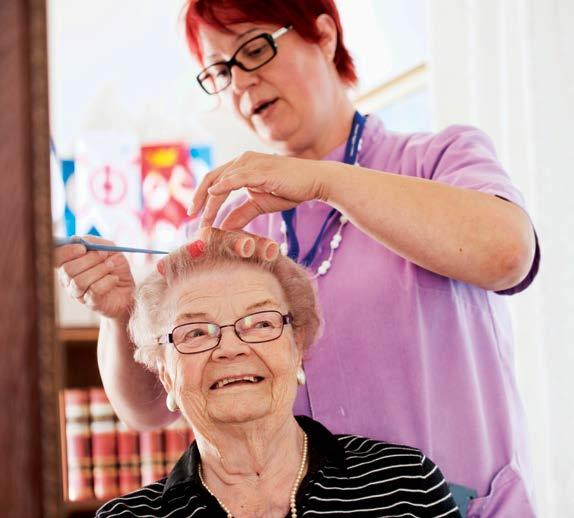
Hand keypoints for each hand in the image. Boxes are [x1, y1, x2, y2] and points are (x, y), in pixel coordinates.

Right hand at [54, 236, 134, 318]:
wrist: (130, 288)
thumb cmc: (115, 267)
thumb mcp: (108, 248)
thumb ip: (92, 242)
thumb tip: (76, 239)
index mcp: (68, 263)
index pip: (55, 257)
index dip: (67, 252)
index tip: (83, 248)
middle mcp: (68, 280)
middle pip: (67, 270)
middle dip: (90, 259)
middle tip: (105, 256)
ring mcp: (78, 293)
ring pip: (79, 281)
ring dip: (99, 270)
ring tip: (111, 266)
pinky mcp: (90, 303)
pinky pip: (94, 291)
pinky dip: (107, 281)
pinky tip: (114, 279)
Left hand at [188, 152, 327, 229]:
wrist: (314, 182)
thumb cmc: (290, 190)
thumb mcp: (260, 204)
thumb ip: (242, 213)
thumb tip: (225, 227)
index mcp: (241, 166)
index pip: (215, 180)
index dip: (203, 198)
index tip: (197, 217)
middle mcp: (243, 161)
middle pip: (212, 178)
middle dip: (199, 198)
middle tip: (192, 218)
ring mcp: (251, 163)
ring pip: (221, 180)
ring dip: (210, 201)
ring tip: (205, 219)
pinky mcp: (261, 170)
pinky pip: (237, 178)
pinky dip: (223, 186)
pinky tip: (213, 195)